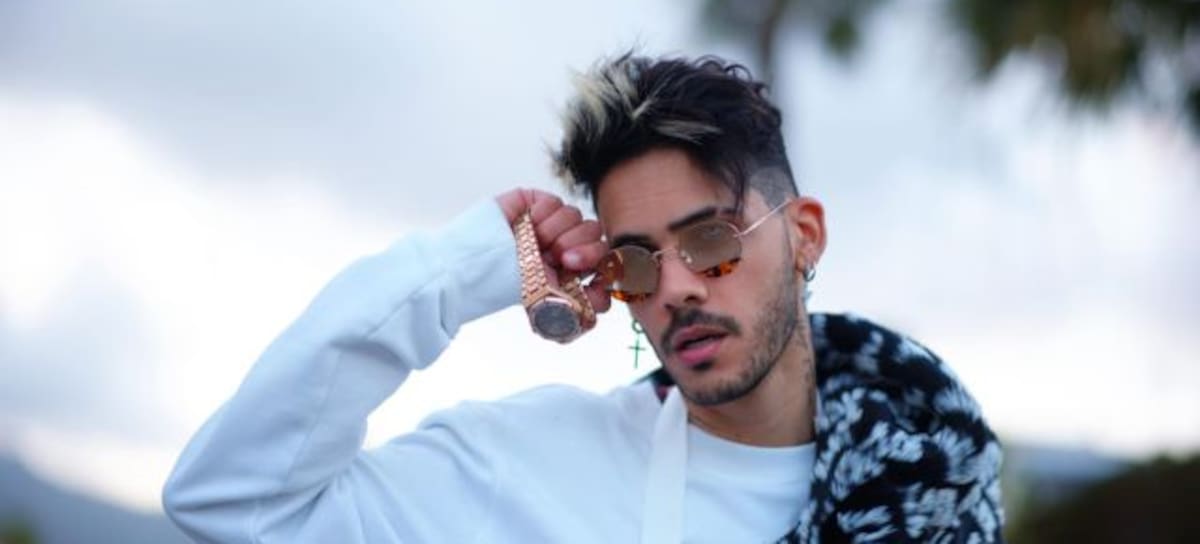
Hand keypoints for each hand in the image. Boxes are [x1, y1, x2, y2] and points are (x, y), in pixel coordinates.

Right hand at [495, 188, 611, 314]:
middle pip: (596, 236)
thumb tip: (605, 301)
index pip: (603, 260)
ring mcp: (552, 224)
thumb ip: (583, 305)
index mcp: (571, 269)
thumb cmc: (506, 286)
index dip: (602, 264)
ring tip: (534, 245)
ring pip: (578, 218)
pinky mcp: (538, 205)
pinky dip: (542, 217)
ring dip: (556, 234)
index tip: (590, 274)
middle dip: (583, 250)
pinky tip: (527, 227)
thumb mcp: (550, 303)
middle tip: (561, 259)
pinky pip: (557, 204)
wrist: (474, 266)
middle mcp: (565, 245)